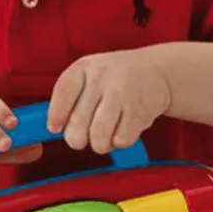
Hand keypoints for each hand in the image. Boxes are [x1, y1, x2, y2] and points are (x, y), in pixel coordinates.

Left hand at [46, 50, 171, 154]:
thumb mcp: (90, 75)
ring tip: (105, 136)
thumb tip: (55, 128)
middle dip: (77, 139)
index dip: (56, 115)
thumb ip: (71, 97)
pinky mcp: (139, 111)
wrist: (157, 71)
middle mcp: (102, 78)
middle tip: (84, 137)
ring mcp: (122, 94)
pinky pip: (120, 141)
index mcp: (85, 67)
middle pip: (78, 123)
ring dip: (100, 144)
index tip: (54, 129)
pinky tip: (122, 130)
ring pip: (98, 137)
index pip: (63, 92)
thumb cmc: (115, 79)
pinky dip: (119, 142)